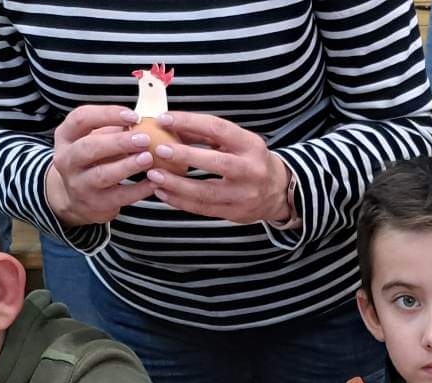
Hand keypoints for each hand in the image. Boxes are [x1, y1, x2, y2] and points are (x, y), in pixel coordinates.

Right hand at [44, 105, 157, 226]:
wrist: (78, 199)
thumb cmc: (93, 161)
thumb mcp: (95, 140)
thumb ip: (112, 129)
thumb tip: (144, 118)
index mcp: (65, 136)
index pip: (81, 118)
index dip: (107, 114)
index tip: (133, 116)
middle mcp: (67, 160)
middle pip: (89, 147)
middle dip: (118, 142)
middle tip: (144, 139)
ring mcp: (79, 184)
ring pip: (102, 174)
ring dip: (127, 165)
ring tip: (148, 158)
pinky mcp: (95, 204)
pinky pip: (119, 196)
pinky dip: (138, 190)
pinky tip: (154, 182)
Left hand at [144, 112, 293, 224]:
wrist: (278, 191)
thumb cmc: (249, 160)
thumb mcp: (236, 141)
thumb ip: (205, 135)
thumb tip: (169, 126)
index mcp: (250, 145)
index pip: (218, 128)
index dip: (189, 122)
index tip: (164, 119)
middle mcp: (251, 170)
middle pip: (216, 163)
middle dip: (184, 156)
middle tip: (158, 150)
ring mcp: (245, 195)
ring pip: (207, 192)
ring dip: (177, 184)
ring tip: (153, 176)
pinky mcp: (236, 213)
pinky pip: (204, 209)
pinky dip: (180, 201)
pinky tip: (163, 193)